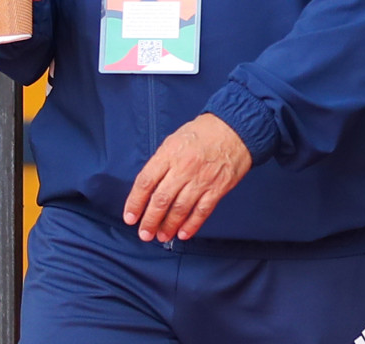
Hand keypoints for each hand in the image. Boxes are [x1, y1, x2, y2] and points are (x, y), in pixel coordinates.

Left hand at [123, 113, 251, 242]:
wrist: (235, 129)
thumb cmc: (202, 133)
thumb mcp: (174, 140)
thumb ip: (161, 162)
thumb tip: (149, 187)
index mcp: (169, 154)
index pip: (146, 182)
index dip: (135, 202)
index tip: (130, 217)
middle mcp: (183, 168)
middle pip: (161, 199)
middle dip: (150, 220)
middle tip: (144, 233)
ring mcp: (201, 179)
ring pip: (180, 209)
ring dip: (169, 226)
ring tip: (162, 236)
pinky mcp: (217, 188)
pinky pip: (201, 211)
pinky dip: (191, 225)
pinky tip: (183, 234)